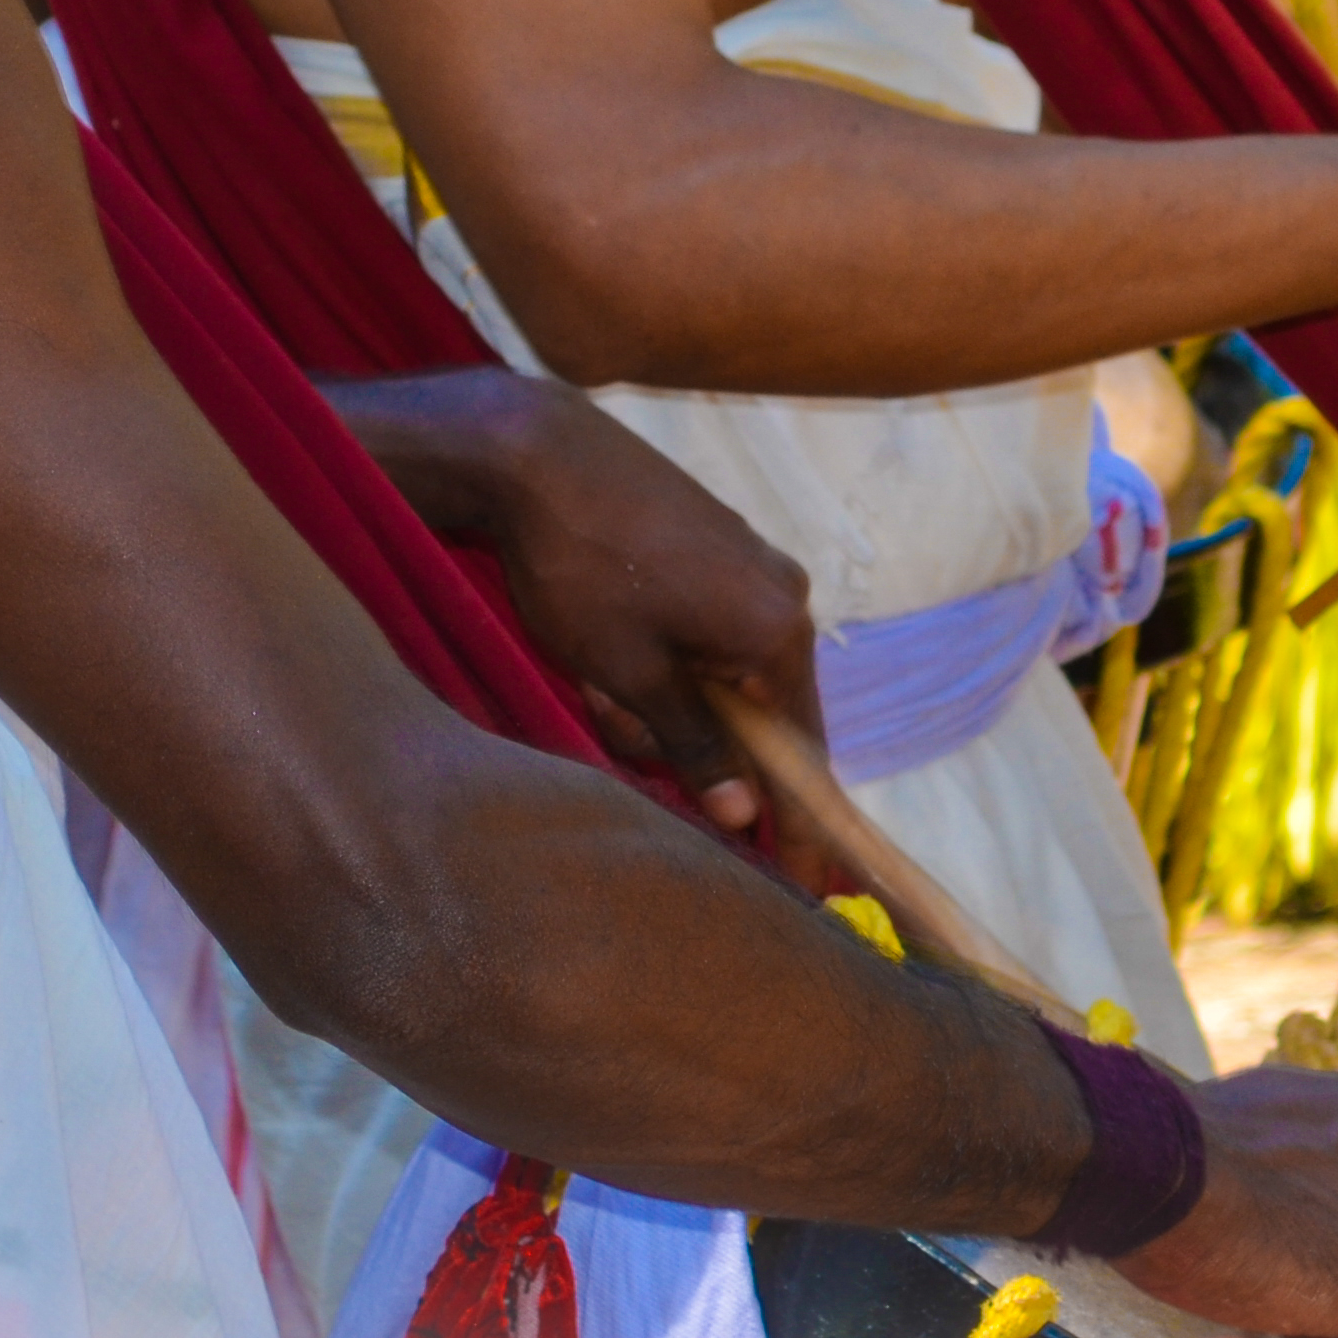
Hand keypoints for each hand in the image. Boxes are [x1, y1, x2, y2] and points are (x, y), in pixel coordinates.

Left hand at [335, 369, 820, 829]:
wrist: (535, 451)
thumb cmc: (579, 569)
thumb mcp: (627, 676)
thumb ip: (693, 747)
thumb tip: (744, 814)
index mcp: (777, 631)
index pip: (803, 755)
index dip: (798, 825)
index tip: (803, 886)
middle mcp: (786, 596)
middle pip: (760, 716)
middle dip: (692, 745)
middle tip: (611, 726)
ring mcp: (757, 565)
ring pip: (726, 677)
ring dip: (666, 701)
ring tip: (594, 679)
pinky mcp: (722, 546)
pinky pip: (711, 634)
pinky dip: (665, 659)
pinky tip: (606, 646)